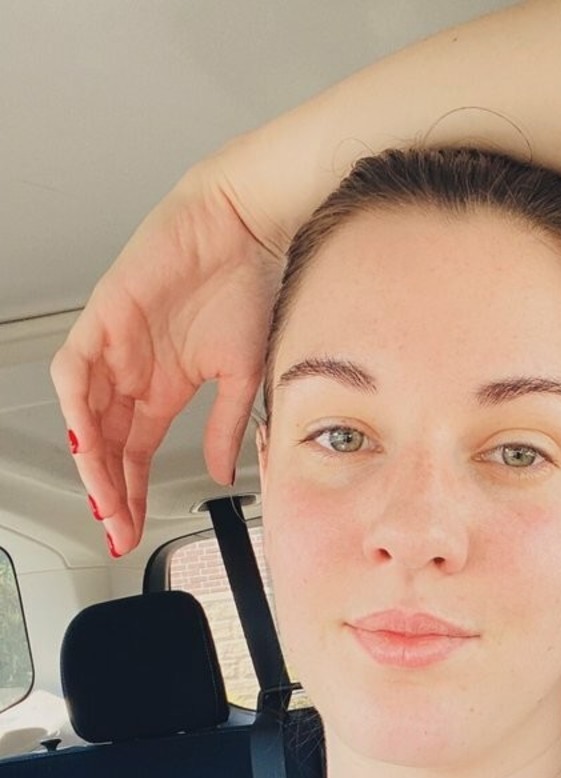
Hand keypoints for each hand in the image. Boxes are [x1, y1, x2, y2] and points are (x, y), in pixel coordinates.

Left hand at [50, 165, 283, 555]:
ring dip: (93, 463)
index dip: (134, 495)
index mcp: (166, 386)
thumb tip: (222, 475)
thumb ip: (227, 429)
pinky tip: (87, 443)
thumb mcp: (244, 377)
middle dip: (111, 493)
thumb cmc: (252, 286)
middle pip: (108, 445)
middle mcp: (135, 371)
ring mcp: (116, 346)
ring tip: (105, 500)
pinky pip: (73, 370)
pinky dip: (76, 408)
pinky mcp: (104, 317)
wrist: (251, 229)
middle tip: (118, 529)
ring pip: (85, 416)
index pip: (137, 454)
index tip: (135, 530)